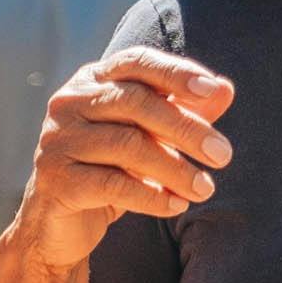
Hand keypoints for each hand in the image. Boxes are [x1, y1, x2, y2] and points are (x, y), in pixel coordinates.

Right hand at [11, 48, 235, 269]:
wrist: (62, 221)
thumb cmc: (113, 166)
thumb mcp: (152, 136)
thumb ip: (185, 110)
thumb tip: (226, 90)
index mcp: (93, 80)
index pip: (137, 62)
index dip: (176, 72)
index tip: (214, 91)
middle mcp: (69, 102)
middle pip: (135, 102)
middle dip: (186, 127)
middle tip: (224, 155)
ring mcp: (57, 140)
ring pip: (126, 145)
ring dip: (175, 169)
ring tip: (205, 189)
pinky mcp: (55, 179)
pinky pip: (112, 184)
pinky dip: (151, 196)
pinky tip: (177, 205)